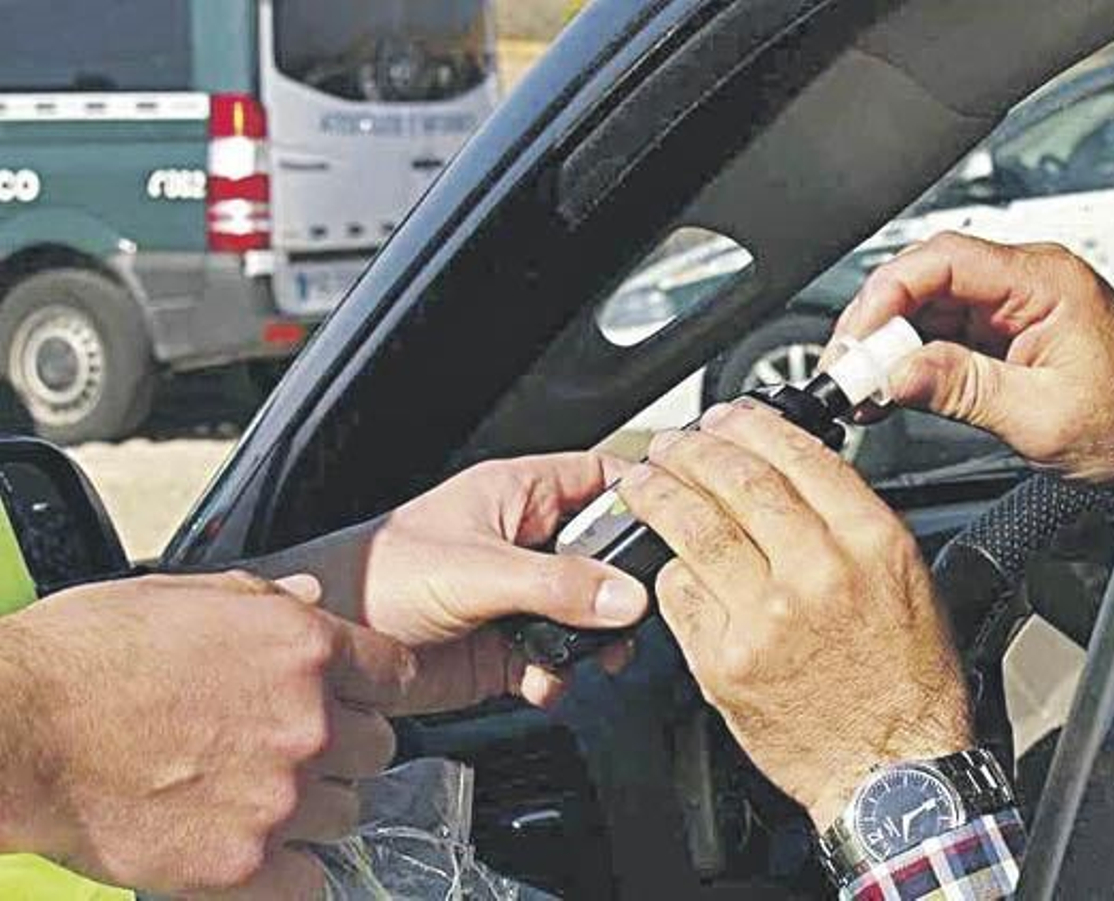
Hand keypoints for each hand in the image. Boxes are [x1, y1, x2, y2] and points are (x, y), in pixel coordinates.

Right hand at [0, 571, 410, 897]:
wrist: (13, 731)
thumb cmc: (82, 658)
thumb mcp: (185, 594)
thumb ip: (266, 600)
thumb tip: (313, 600)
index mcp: (303, 649)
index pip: (397, 675)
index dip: (374, 688)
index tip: (356, 699)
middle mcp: (308, 723)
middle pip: (377, 749)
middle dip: (340, 749)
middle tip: (285, 748)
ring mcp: (279, 797)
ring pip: (345, 814)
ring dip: (311, 808)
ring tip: (251, 796)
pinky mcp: (241, 864)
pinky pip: (309, 880)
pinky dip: (286, 871)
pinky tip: (244, 845)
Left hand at [259, 453, 649, 713]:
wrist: (326, 644)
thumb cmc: (373, 575)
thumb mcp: (478, 571)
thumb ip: (557, 585)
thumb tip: (624, 596)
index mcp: (518, 494)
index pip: (600, 478)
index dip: (639, 496)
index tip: (673, 523)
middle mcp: (523, 542)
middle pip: (603, 556)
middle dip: (622, 590)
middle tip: (632, 614)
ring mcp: (514, 597)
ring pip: (586, 614)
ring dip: (594, 641)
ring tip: (593, 656)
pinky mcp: (502, 648)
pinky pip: (555, 660)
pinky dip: (559, 676)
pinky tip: (543, 681)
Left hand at [618, 402, 972, 826]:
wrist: (891, 770)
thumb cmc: (907, 682)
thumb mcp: (909, 579)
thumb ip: (854, 522)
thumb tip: (797, 473)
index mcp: (872, 542)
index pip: (797, 455)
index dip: (750, 425)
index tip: (730, 418)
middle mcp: (818, 571)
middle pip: (737, 480)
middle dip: (693, 449)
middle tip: (675, 442)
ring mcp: (766, 616)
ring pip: (694, 529)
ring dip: (659, 493)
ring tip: (645, 480)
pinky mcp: (726, 660)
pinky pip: (680, 595)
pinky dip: (668, 570)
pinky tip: (666, 559)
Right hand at [828, 232, 1113, 479]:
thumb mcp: (1039, 416)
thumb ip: (963, 389)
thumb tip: (898, 374)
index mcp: (1045, 282)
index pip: (945, 259)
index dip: (888, 293)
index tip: (858, 338)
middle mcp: (1027, 282)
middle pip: (927, 278)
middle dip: (878, 322)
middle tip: (848, 369)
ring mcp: (1013, 306)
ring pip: (929, 306)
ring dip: (890, 344)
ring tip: (861, 386)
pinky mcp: (1003, 333)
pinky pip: (943, 332)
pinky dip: (910, 359)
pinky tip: (889, 387)